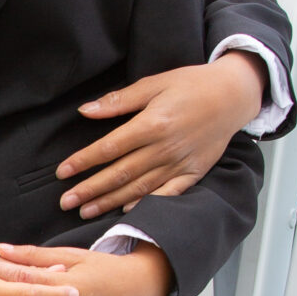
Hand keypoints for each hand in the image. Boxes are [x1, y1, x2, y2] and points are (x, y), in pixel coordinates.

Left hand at [58, 54, 266, 216]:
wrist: (234, 95)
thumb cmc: (192, 85)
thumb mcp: (155, 84)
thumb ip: (120, 100)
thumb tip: (86, 110)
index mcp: (152, 124)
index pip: (109, 147)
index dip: (84, 161)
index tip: (62, 172)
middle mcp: (165, 148)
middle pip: (120, 173)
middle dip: (90, 189)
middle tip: (65, 202)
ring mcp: (180, 163)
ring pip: (138, 187)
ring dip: (109, 202)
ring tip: (86, 212)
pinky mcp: (193, 172)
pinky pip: (167, 193)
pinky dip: (146, 203)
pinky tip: (126, 211)